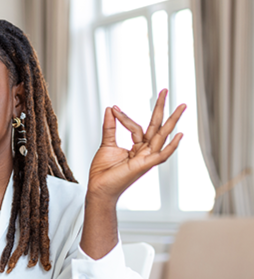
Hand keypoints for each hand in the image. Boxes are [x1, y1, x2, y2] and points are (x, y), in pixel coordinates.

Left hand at [87, 89, 185, 203]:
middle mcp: (144, 152)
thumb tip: (110, 109)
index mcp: (137, 148)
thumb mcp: (106, 145)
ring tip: (181, 106)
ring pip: (162, 137)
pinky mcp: (144, 166)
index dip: (124, 117)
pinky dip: (171, 146)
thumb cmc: (103, 172)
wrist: (98, 189)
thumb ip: (110, 127)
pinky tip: (179, 135)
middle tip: (165, 90)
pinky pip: (161, 156)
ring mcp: (146, 159)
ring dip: (172, 121)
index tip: (113, 108)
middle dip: (161, 109)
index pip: (137, 127)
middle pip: (156, 127)